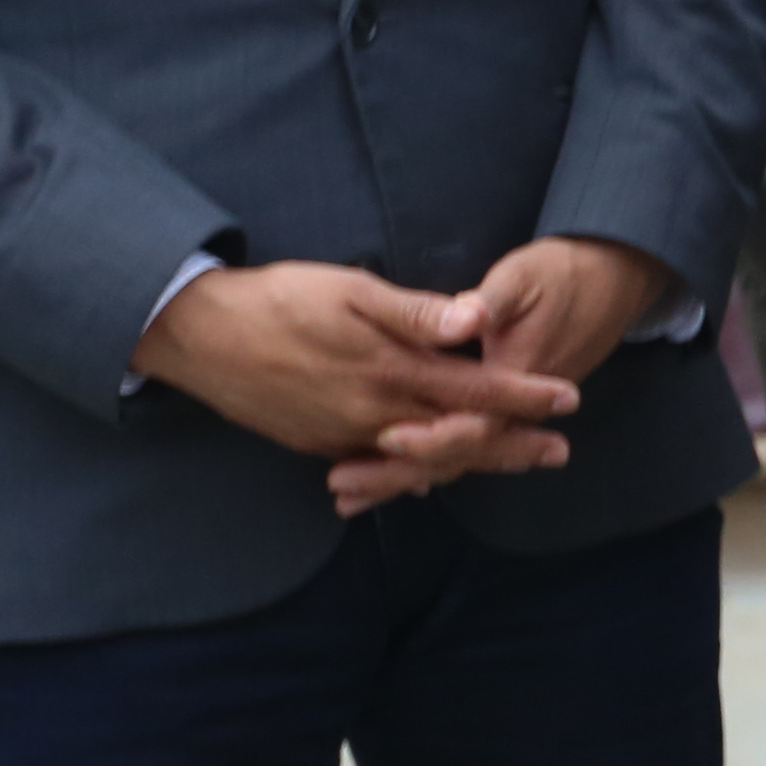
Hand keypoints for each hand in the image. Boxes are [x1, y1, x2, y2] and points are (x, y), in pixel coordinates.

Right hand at [133, 260, 586, 515]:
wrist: (197, 335)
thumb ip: (416, 311)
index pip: (475, 392)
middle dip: (512, 446)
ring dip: (468, 463)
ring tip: (509, 464)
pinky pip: (378, 465)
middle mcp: (372, 415)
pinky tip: (431, 476)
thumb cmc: (279, 300)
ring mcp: (342, 436)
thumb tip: (475, 319)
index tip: (569, 400)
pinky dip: (411, 471)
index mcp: (390, 373)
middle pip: (457, 440)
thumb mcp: (351, 290)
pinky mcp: (316, 444)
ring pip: (420, 460)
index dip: (525, 397)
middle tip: (559, 453)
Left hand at [321, 234, 680, 506]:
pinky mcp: (500, 409)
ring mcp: (509, 412)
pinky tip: (389, 478)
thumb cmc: (561, 275)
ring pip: (455, 457)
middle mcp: (513, 406)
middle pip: (455, 452)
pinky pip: (460, 448)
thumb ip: (491, 302)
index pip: (473, 421)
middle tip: (342, 484)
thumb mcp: (525, 277)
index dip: (430, 436)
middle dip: (398, 471)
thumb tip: (463, 318)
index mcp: (515, 374)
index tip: (386, 439)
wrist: (611, 280)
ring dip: (402, 477)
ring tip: (349, 495)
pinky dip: (423, 465)